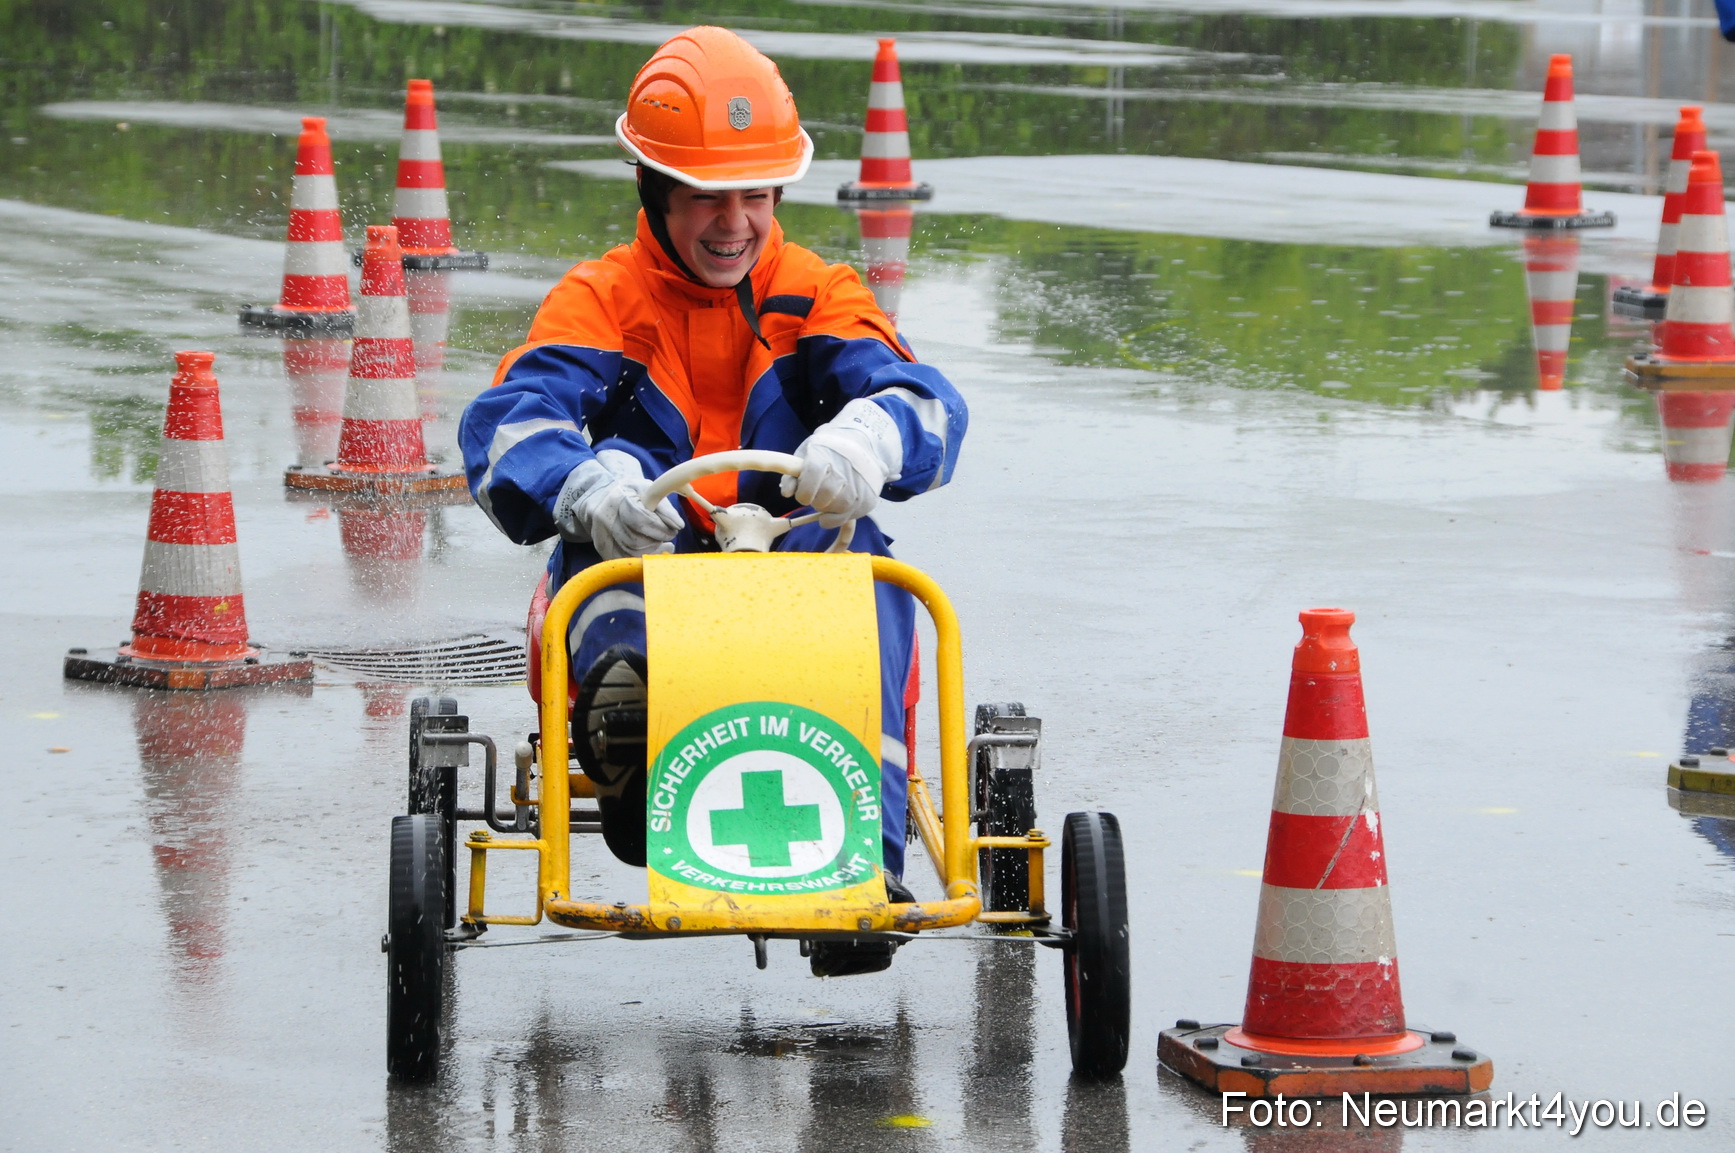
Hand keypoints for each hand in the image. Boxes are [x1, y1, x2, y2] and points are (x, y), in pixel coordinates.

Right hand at [554, 449, 683, 558]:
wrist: (602, 497)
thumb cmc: (631, 493)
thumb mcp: (648, 489)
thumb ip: (664, 506)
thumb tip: (678, 525)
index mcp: (618, 498)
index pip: (640, 519)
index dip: (661, 527)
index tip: (676, 527)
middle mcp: (605, 517)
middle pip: (636, 540)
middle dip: (658, 540)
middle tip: (668, 535)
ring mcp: (600, 535)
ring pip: (631, 553)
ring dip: (652, 551)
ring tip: (662, 543)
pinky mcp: (601, 548)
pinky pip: (624, 561)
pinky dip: (641, 560)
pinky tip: (651, 552)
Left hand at [780, 399, 903, 527]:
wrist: (860, 444)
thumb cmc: (827, 451)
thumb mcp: (805, 453)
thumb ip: (791, 473)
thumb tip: (787, 493)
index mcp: (825, 456)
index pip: (812, 477)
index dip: (804, 492)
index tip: (802, 496)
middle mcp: (845, 469)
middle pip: (826, 497)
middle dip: (816, 501)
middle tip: (816, 497)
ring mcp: (860, 483)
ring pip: (840, 508)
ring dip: (828, 510)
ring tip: (826, 501)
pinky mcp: (869, 496)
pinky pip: (852, 515)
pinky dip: (839, 518)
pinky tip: (834, 511)